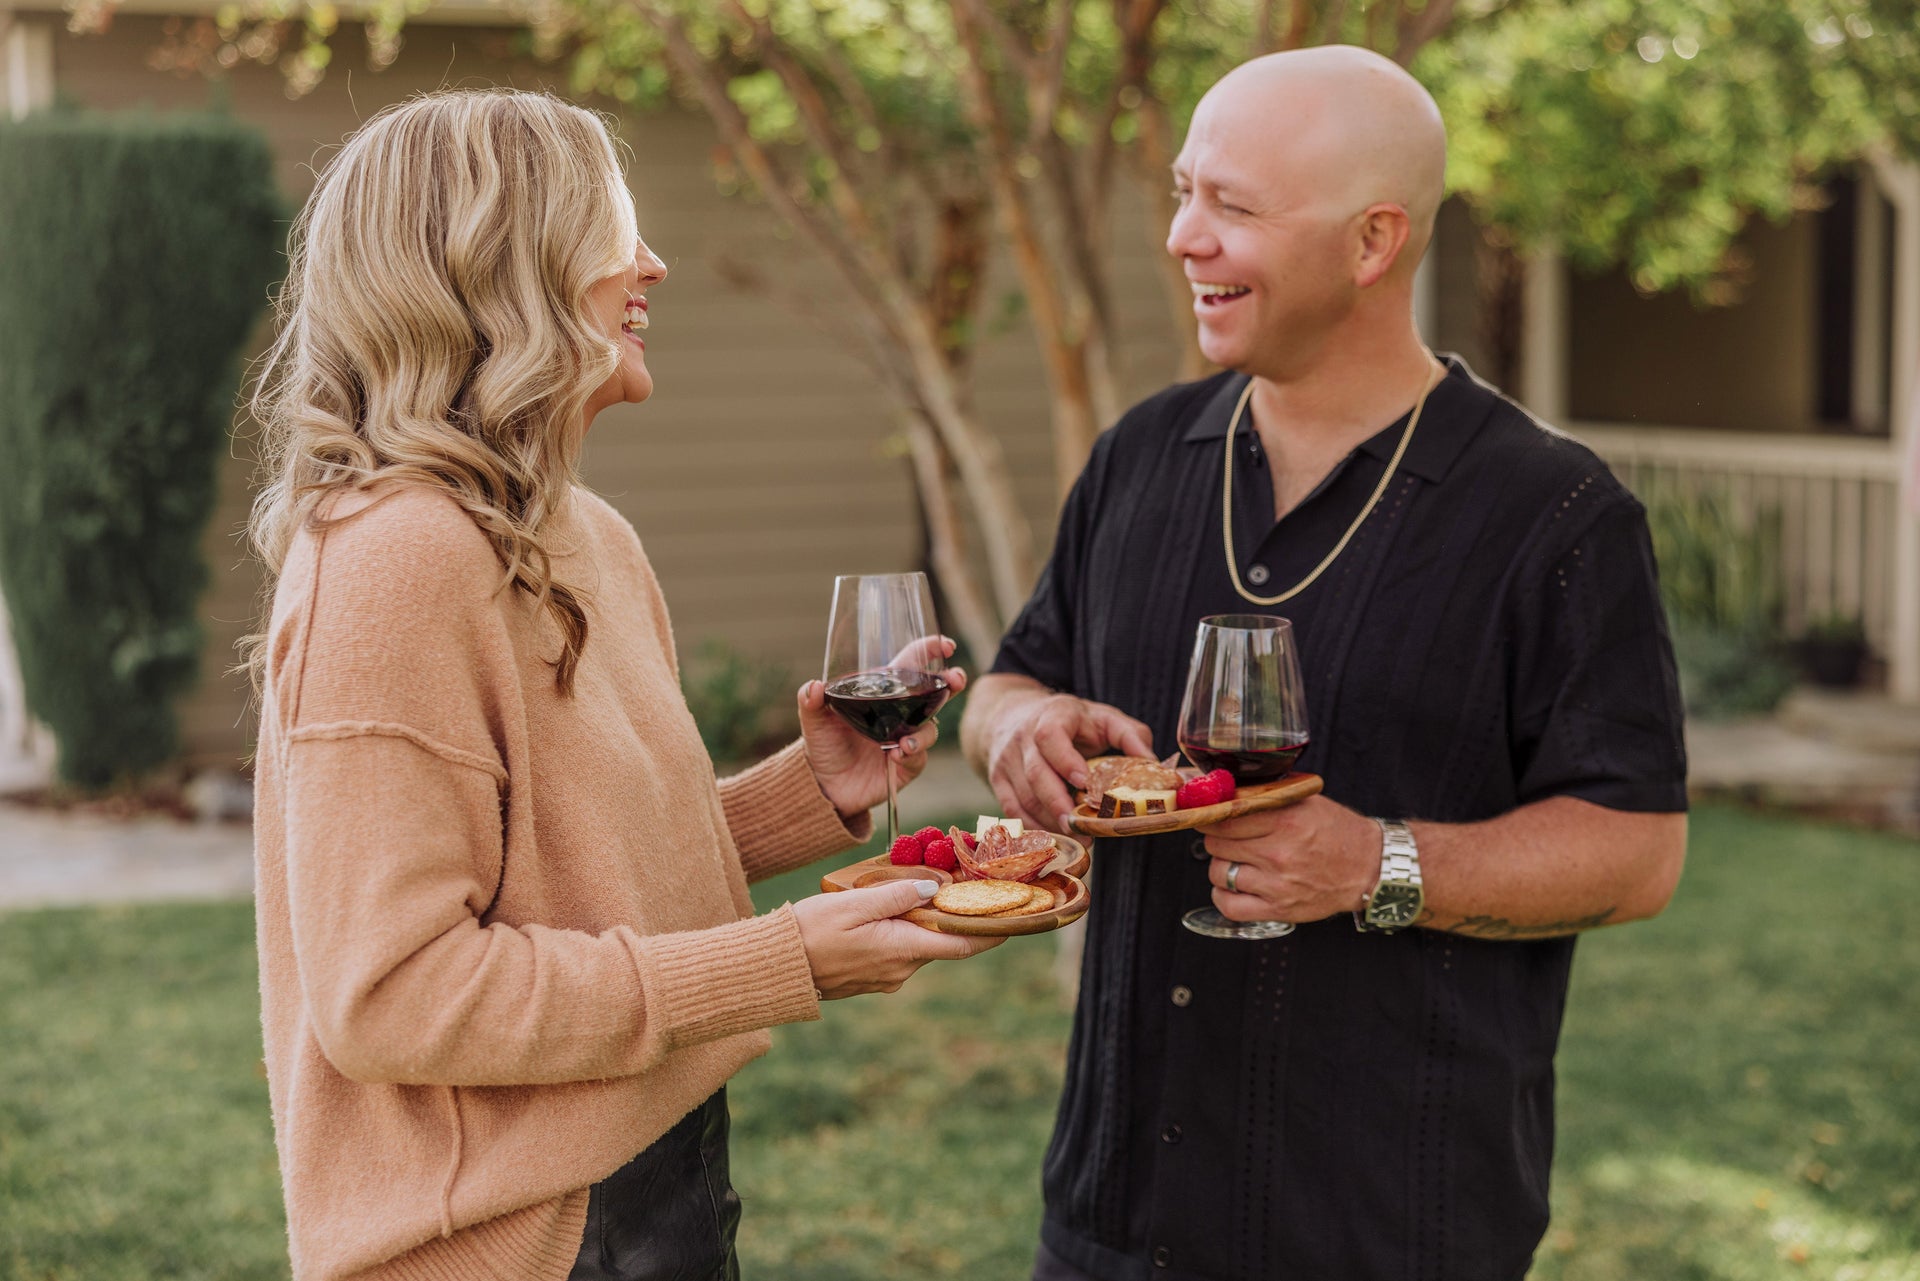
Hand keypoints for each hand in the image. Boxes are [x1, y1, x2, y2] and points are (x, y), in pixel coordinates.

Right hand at [791, 880, 1002, 997]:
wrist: (773, 968)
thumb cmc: (808, 932)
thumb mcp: (853, 903)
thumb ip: (898, 894)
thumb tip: (936, 889)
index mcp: (902, 950)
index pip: (962, 943)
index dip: (992, 931)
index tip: (1016, 918)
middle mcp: (900, 970)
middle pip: (942, 940)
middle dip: (956, 915)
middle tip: (967, 884)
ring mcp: (885, 977)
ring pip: (919, 944)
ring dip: (927, 921)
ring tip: (927, 888)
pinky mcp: (870, 978)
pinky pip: (899, 951)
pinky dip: (906, 931)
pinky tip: (894, 909)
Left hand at [798, 641, 966, 819]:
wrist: (824, 785)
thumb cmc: (823, 745)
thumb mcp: (814, 721)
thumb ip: (811, 701)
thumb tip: (813, 687)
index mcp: (882, 693)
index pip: (911, 665)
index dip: (930, 651)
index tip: (946, 645)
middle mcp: (900, 713)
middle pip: (935, 693)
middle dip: (951, 683)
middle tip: (955, 680)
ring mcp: (906, 738)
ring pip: (930, 727)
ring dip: (923, 733)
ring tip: (905, 744)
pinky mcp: (907, 764)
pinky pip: (919, 756)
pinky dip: (912, 754)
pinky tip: (896, 756)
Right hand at [982, 691, 1154, 831]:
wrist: (1012, 715)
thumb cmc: (1069, 720)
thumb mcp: (1102, 717)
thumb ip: (1130, 735)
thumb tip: (1153, 765)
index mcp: (1052, 716)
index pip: (1050, 736)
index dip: (1065, 761)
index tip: (1085, 783)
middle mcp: (1023, 737)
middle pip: (1035, 773)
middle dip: (1057, 804)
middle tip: (1081, 827)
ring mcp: (1006, 761)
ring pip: (1023, 797)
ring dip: (1049, 821)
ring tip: (1078, 838)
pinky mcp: (998, 781)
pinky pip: (1013, 810)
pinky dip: (1034, 826)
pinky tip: (1056, 837)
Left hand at [1199, 795, 1380, 924]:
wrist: (1368, 868)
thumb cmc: (1337, 833)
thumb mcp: (1306, 803)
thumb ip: (1268, 797)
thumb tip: (1227, 792)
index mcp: (1286, 821)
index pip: (1225, 818)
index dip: (1210, 816)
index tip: (1207, 816)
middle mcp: (1279, 853)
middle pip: (1217, 845)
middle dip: (1217, 839)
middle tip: (1228, 839)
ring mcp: (1278, 884)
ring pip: (1219, 874)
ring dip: (1221, 867)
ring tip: (1236, 862)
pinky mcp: (1279, 910)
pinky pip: (1230, 906)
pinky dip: (1223, 897)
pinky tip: (1233, 887)